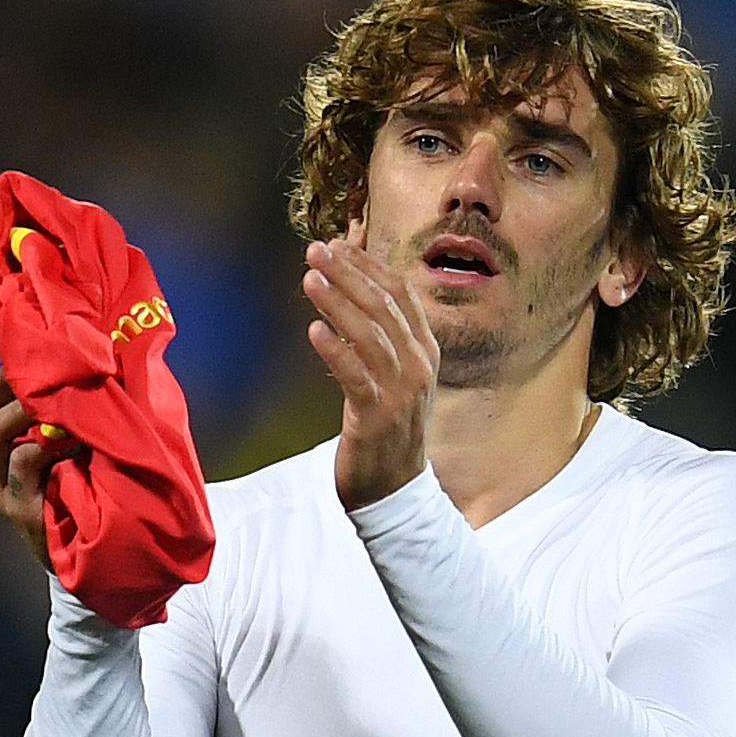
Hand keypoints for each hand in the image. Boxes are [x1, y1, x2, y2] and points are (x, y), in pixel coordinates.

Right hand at [0, 339, 72, 565]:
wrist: (92, 559)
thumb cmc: (87, 491)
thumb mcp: (68, 444)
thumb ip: (61, 410)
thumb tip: (78, 355)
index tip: (11, 345)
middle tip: (33, 371)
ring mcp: (2, 488)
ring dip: (20, 408)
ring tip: (51, 400)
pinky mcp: (22, 510)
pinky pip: (23, 465)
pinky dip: (44, 444)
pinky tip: (71, 437)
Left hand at [305, 230, 438, 509]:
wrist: (394, 491)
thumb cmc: (387, 430)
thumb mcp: (395, 377)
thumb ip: (381, 338)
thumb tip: (354, 294)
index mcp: (425, 351)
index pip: (400, 294)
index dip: (369, 266)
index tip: (339, 245)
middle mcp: (418, 366)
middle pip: (383, 306)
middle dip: (348, 274)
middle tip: (316, 251)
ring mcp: (400, 392)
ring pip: (370, 334)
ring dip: (338, 302)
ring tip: (310, 279)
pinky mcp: (376, 417)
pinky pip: (356, 376)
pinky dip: (336, 351)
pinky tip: (314, 331)